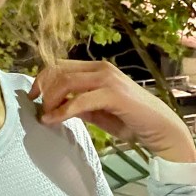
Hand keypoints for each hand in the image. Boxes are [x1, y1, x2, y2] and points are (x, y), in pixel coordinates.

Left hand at [29, 59, 195, 162]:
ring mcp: (108, 79)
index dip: (42, 78)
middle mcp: (102, 68)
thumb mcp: (98, 111)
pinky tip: (54, 120)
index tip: (32, 95)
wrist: (162, 130)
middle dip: (42, 88)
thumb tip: (55, 106)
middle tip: (37, 107)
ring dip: (51, 99)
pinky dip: (63, 110)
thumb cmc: (131, 121)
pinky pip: (80, 100)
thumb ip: (79, 105)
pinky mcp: (114, 94)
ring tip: (46, 115)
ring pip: (67, 82)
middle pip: (59, 71)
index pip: (60, 65)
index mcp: (97, 68)